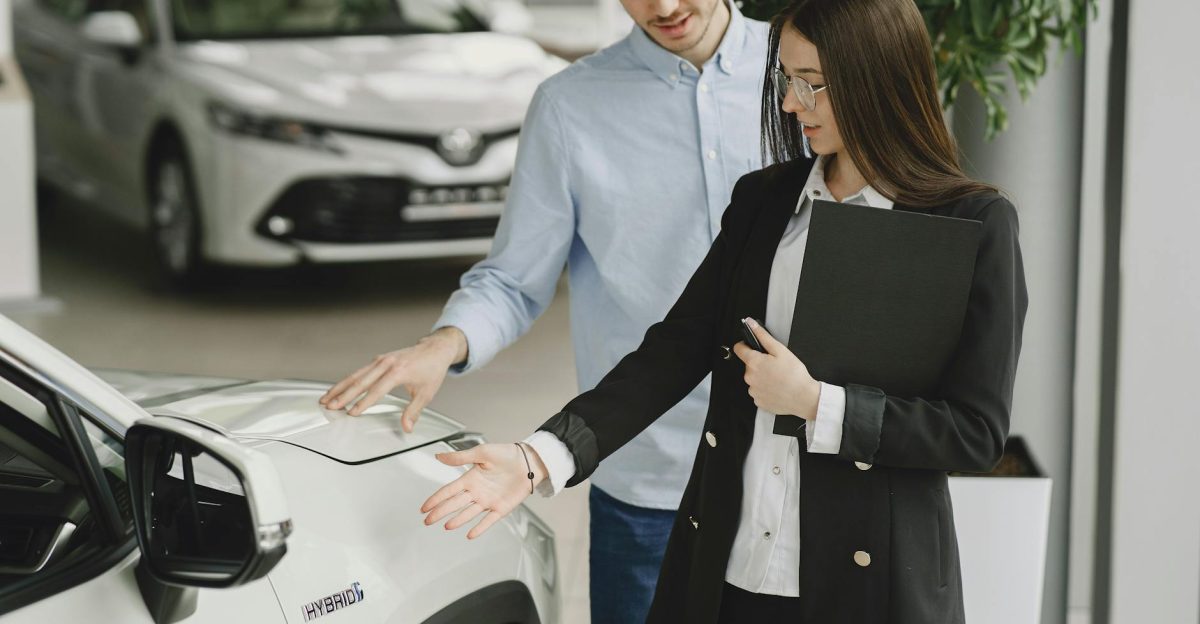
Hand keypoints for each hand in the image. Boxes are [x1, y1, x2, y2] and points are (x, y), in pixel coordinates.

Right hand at [319, 326, 468, 430]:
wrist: (435, 349)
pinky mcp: (379, 359)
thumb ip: (414, 411)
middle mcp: (387, 363)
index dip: (363, 403)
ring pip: (356, 374)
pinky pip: (360, 371)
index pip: (377, 390)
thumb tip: (407, 427)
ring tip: (326, 398)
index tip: (351, 413)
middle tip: (330, 406)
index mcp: (398, 371)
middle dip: (343, 395)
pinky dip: (347, 380)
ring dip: (340, 387)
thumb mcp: (426, 393)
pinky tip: (337, 389)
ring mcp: (381, 360)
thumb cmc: (431, 370)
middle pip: (360, 381)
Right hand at [420, 443, 547, 538]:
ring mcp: (488, 501)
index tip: (424, 507)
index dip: (435, 499)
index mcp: (470, 478)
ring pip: (469, 513)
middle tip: (428, 521)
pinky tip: (470, 534)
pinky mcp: (501, 508)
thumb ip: (460, 457)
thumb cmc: (506, 454)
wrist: (529, 461)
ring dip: (458, 520)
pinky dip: (480, 528)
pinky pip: (488, 520)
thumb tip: (439, 456)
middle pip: (454, 504)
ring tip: (447, 526)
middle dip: (440, 512)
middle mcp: (477, 492)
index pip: (448, 491)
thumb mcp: (481, 452)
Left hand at [732, 318, 821, 418]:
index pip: (738, 349)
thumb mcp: (780, 350)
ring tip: (778, 378)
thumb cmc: (795, 375)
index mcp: (753, 363)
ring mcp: (753, 390)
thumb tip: (751, 324)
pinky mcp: (758, 401)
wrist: (804, 397)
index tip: (753, 347)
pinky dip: (765, 389)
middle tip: (775, 366)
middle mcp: (749, 377)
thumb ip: (763, 335)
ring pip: (754, 379)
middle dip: (759, 363)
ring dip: (762, 377)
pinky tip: (777, 388)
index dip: (746, 345)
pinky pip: (758, 391)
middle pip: (749, 365)